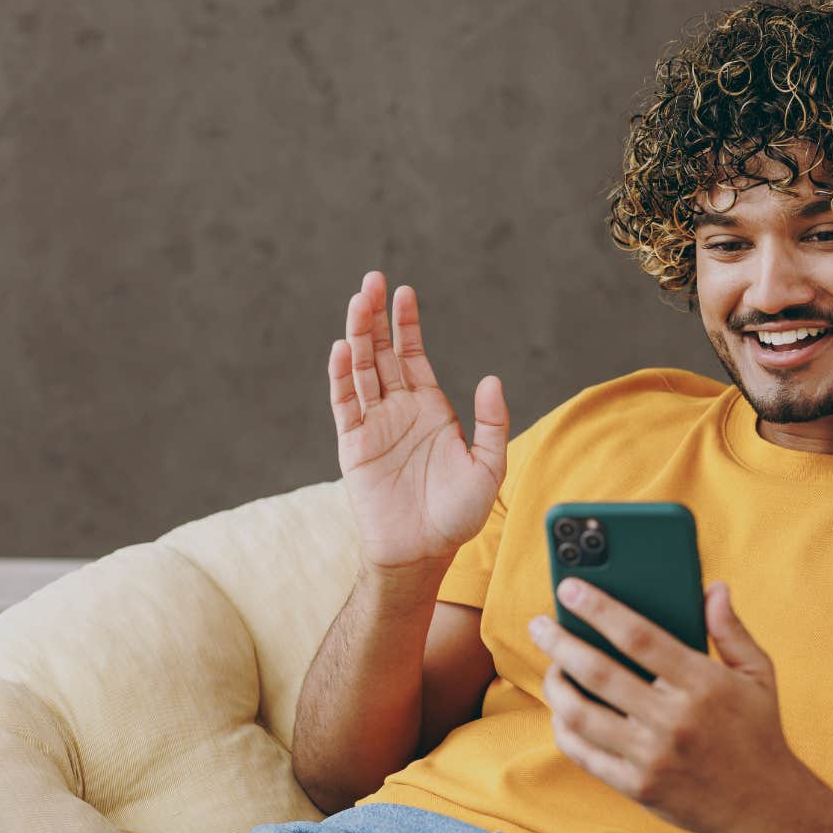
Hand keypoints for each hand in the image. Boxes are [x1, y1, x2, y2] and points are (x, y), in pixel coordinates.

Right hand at [328, 270, 509, 574]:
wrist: (422, 552)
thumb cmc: (457, 515)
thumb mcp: (488, 467)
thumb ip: (492, 424)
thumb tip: (490, 380)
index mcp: (429, 408)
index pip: (412, 354)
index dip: (406, 323)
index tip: (404, 291)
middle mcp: (397, 409)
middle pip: (381, 352)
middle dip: (376, 316)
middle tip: (372, 280)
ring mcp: (373, 425)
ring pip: (360, 370)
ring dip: (357, 335)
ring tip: (357, 302)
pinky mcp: (353, 445)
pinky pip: (345, 405)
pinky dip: (341, 377)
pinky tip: (341, 350)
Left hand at [527, 578, 800, 832]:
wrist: (768, 807)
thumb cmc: (758, 732)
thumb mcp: (758, 675)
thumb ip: (730, 631)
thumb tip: (713, 588)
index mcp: (703, 684)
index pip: (639, 637)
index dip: (599, 610)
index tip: (570, 590)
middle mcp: (674, 720)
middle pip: (599, 673)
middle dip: (560, 644)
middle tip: (539, 625)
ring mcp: (653, 757)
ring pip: (581, 715)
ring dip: (556, 687)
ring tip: (552, 667)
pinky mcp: (638, 787)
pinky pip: (584, 755)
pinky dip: (564, 729)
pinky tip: (563, 711)